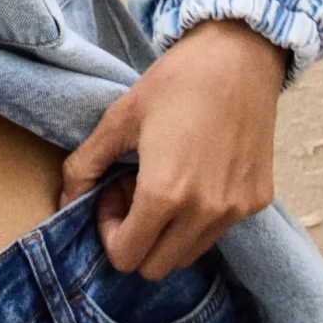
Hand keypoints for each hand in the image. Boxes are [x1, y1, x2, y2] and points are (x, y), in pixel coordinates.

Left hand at [59, 18, 286, 279]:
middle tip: (134, 188)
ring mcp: (236, 210)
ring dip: (167, 231)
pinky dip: (198, 218)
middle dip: (136, 236)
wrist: (239, 56)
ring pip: (188, 254)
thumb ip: (84, 166)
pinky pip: (218, 231)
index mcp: (165, 195)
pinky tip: (195, 172)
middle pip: (156, 267)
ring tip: (165, 181)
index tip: (113, 191)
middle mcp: (205, 212)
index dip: (109, 231)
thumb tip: (63, 201)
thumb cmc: (176, 82)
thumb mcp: (118, 119)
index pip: (126, 257)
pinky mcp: (258, 200)